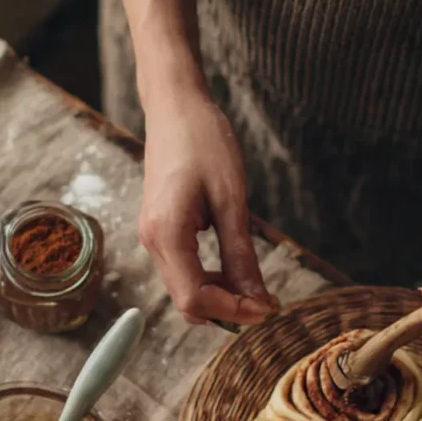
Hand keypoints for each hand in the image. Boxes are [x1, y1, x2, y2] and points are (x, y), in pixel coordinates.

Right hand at [138, 84, 278, 324]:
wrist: (175, 108)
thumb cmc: (204, 142)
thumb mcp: (231, 200)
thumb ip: (240, 254)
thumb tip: (256, 299)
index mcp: (166, 235)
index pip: (195, 299)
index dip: (233, 312)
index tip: (268, 307)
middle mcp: (152, 242)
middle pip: (187, 302)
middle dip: (228, 309)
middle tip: (268, 301)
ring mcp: (152, 238)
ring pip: (185, 290)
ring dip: (221, 296)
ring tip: (257, 286)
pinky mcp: (160, 231)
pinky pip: (184, 271)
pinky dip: (210, 280)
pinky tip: (236, 269)